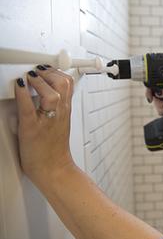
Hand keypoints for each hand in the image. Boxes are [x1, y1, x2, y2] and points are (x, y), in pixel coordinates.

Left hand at [14, 65, 74, 180]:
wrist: (53, 169)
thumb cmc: (53, 150)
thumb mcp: (60, 124)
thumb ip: (56, 108)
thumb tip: (45, 95)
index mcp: (64, 111)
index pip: (68, 84)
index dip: (57, 72)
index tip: (47, 69)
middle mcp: (59, 113)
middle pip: (63, 84)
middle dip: (50, 72)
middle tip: (38, 72)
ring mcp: (46, 120)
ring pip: (52, 94)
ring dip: (39, 81)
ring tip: (30, 78)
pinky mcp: (32, 129)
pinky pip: (28, 107)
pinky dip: (22, 94)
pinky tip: (19, 87)